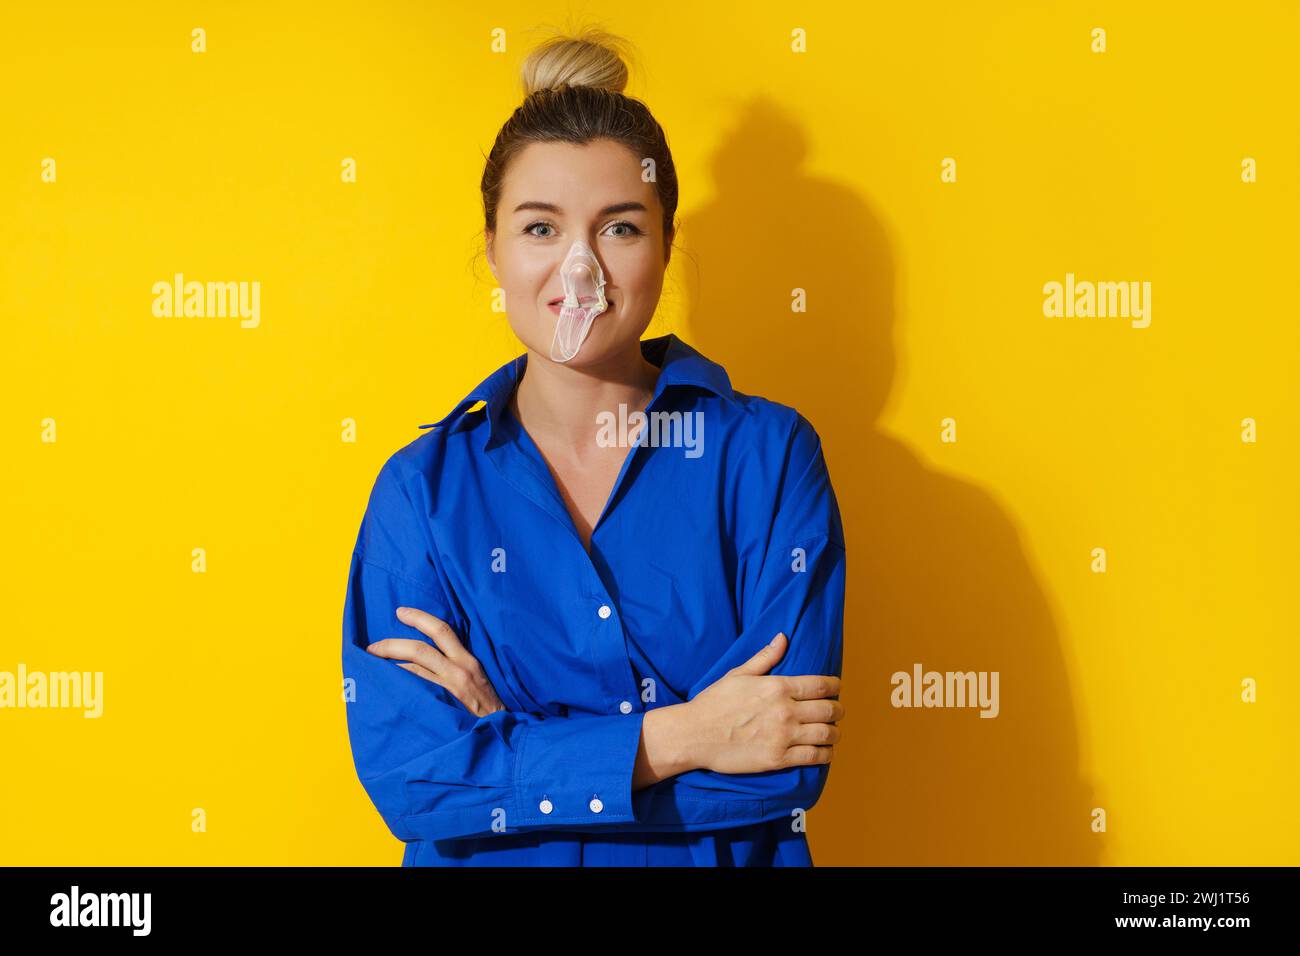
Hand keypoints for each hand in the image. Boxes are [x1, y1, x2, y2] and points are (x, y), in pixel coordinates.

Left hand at [365, 606, 505, 717]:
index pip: (442, 630)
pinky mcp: (440, 710)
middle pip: (419, 649)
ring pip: (411, 672)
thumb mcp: (479, 678)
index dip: (419, 617)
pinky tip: (385, 690)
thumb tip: (431, 655)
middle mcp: (458, 672)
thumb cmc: (489, 708)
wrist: (501, 735)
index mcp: (468, 662)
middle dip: (391, 645)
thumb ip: (459, 665)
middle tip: (371, 647)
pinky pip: (413, 694)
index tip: (400, 612)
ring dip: (389, 669)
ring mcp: (448, 692)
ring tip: (372, 669)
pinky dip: (397, 689)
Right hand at [683, 633, 842, 773]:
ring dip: (835, 733)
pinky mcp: (778, 759)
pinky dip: (825, 754)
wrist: (694, 734)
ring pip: (826, 734)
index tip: (835, 689)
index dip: (835, 686)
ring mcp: (783, 736)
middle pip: (830, 710)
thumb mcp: (738, 674)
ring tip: (833, 733)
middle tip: (837, 712)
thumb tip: (783, 637)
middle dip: (838, 710)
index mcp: (778, 687)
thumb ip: (765, 657)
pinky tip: (825, 751)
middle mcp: (785, 711)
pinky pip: (814, 757)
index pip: (821, 685)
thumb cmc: (714, 702)